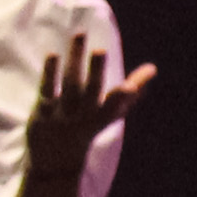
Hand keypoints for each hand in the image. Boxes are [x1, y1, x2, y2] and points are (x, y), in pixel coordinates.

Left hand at [26, 44, 156, 163]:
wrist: (55, 162)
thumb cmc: (87, 130)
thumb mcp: (111, 115)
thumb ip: (132, 94)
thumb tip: (152, 69)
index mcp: (102, 116)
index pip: (115, 106)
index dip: (124, 97)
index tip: (130, 87)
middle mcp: (83, 115)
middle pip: (90, 91)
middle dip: (96, 71)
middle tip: (100, 50)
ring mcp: (63, 113)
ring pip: (70, 83)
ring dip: (75, 59)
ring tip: (80, 34)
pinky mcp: (43, 111)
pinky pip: (47, 89)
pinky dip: (50, 73)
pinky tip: (53, 54)